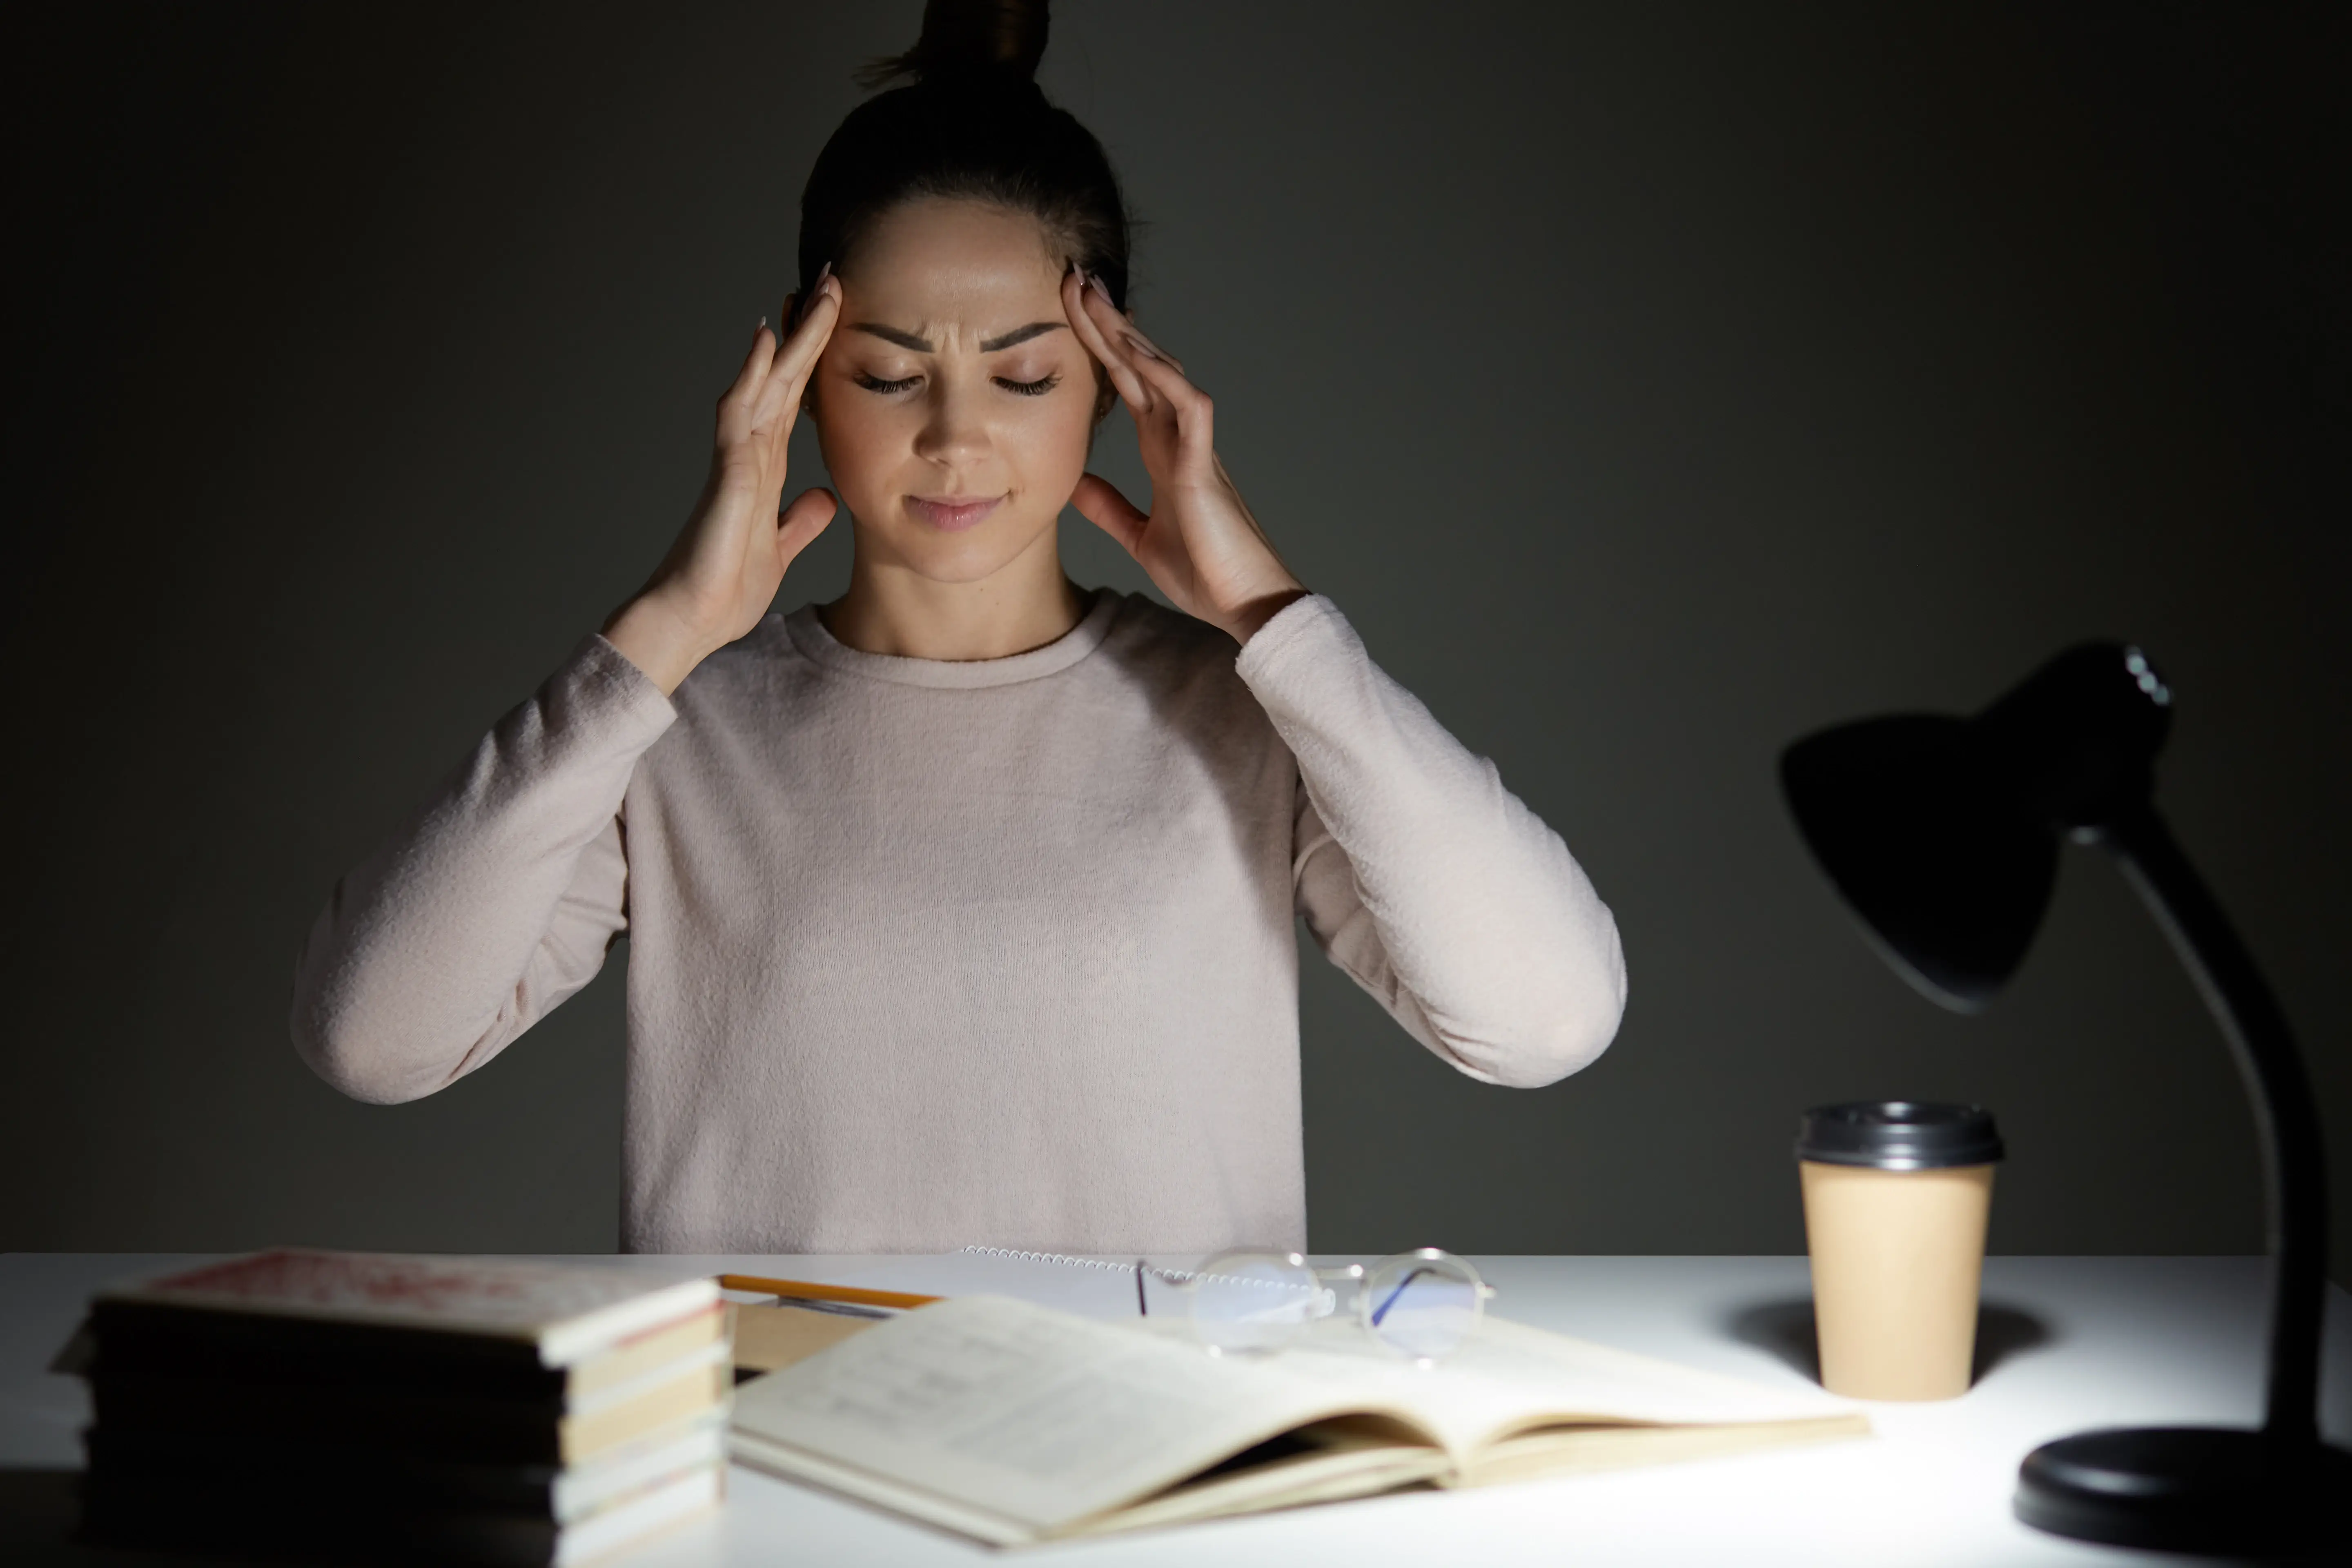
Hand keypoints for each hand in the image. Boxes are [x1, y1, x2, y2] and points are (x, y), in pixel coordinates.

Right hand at [603, 270, 842, 693]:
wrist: (691, 620)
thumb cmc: (725, 589)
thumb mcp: (778, 549)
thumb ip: (799, 521)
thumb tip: (822, 499)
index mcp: (764, 469)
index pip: (794, 402)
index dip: (816, 362)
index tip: (838, 323)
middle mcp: (749, 454)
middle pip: (783, 379)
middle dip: (809, 333)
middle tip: (834, 282)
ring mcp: (736, 460)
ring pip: (763, 383)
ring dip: (788, 340)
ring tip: (811, 295)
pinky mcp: (729, 475)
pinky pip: (740, 414)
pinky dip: (751, 376)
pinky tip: (765, 343)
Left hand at [1061, 267, 1307, 645]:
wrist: (1244, 606)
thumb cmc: (1204, 574)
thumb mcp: (1139, 537)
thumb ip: (1109, 508)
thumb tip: (1075, 485)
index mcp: (1163, 452)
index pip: (1127, 386)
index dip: (1101, 348)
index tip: (1071, 312)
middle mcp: (1179, 438)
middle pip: (1139, 366)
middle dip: (1107, 323)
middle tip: (1074, 278)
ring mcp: (1196, 447)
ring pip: (1162, 373)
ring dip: (1129, 334)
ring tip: (1094, 297)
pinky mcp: (1206, 466)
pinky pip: (1189, 407)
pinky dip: (1163, 376)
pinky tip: (1135, 349)